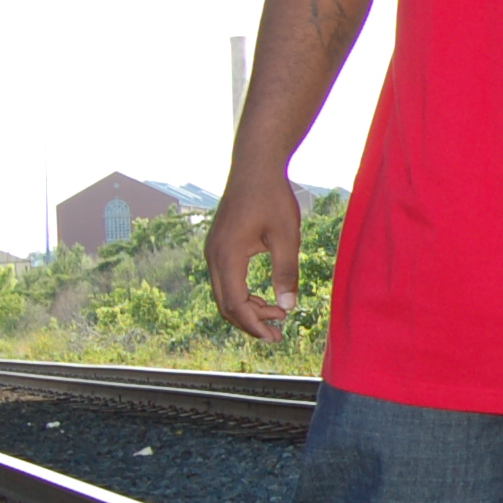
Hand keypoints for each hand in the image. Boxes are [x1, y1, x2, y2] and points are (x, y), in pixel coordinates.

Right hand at [206, 170, 305, 341]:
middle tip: (278, 334)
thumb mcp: (286, 237)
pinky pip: (226, 280)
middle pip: (226, 304)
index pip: (235, 304)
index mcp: (227, 256)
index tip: (275, 336)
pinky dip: (243, 294)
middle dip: (251, 322)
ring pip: (224, 293)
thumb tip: (288, 306)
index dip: (254, 324)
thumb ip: (286, 272)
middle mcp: (213, 256)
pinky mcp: (219, 246)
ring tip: (278, 315)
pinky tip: (265, 297)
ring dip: (248, 309)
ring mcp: (213, 251)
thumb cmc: (272, 197)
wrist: (255, 166)